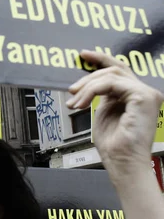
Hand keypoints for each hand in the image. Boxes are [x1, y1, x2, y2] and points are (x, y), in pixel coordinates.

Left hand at [67, 50, 163, 179]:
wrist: (122, 163)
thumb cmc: (114, 145)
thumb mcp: (104, 113)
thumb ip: (103, 96)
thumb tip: (89, 85)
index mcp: (137, 95)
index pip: (119, 70)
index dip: (101, 59)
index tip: (83, 55)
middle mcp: (145, 92)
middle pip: (114, 70)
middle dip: (88, 77)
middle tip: (71, 90)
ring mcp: (147, 93)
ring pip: (110, 75)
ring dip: (87, 86)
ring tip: (74, 102)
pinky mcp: (143, 96)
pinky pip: (112, 83)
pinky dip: (92, 90)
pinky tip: (82, 103)